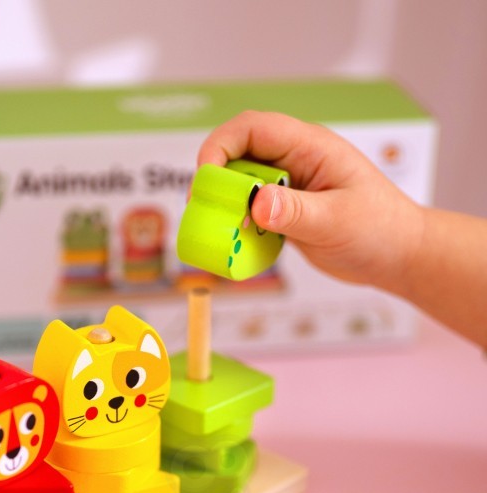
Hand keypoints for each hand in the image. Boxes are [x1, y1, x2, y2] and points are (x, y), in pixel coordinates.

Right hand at [197, 110, 424, 293]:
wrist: (397, 255)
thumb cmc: (380, 229)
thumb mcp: (336, 221)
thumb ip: (294, 211)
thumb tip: (255, 202)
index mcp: (310, 147)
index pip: (253, 128)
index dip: (220, 145)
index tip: (204, 178)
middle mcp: (294, 160)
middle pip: (238, 154)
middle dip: (215, 179)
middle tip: (203, 211)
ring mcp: (288, 185)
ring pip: (239, 183)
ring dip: (223, 204)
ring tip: (218, 230)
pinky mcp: (283, 210)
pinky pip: (248, 208)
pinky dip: (235, 223)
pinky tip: (237, 242)